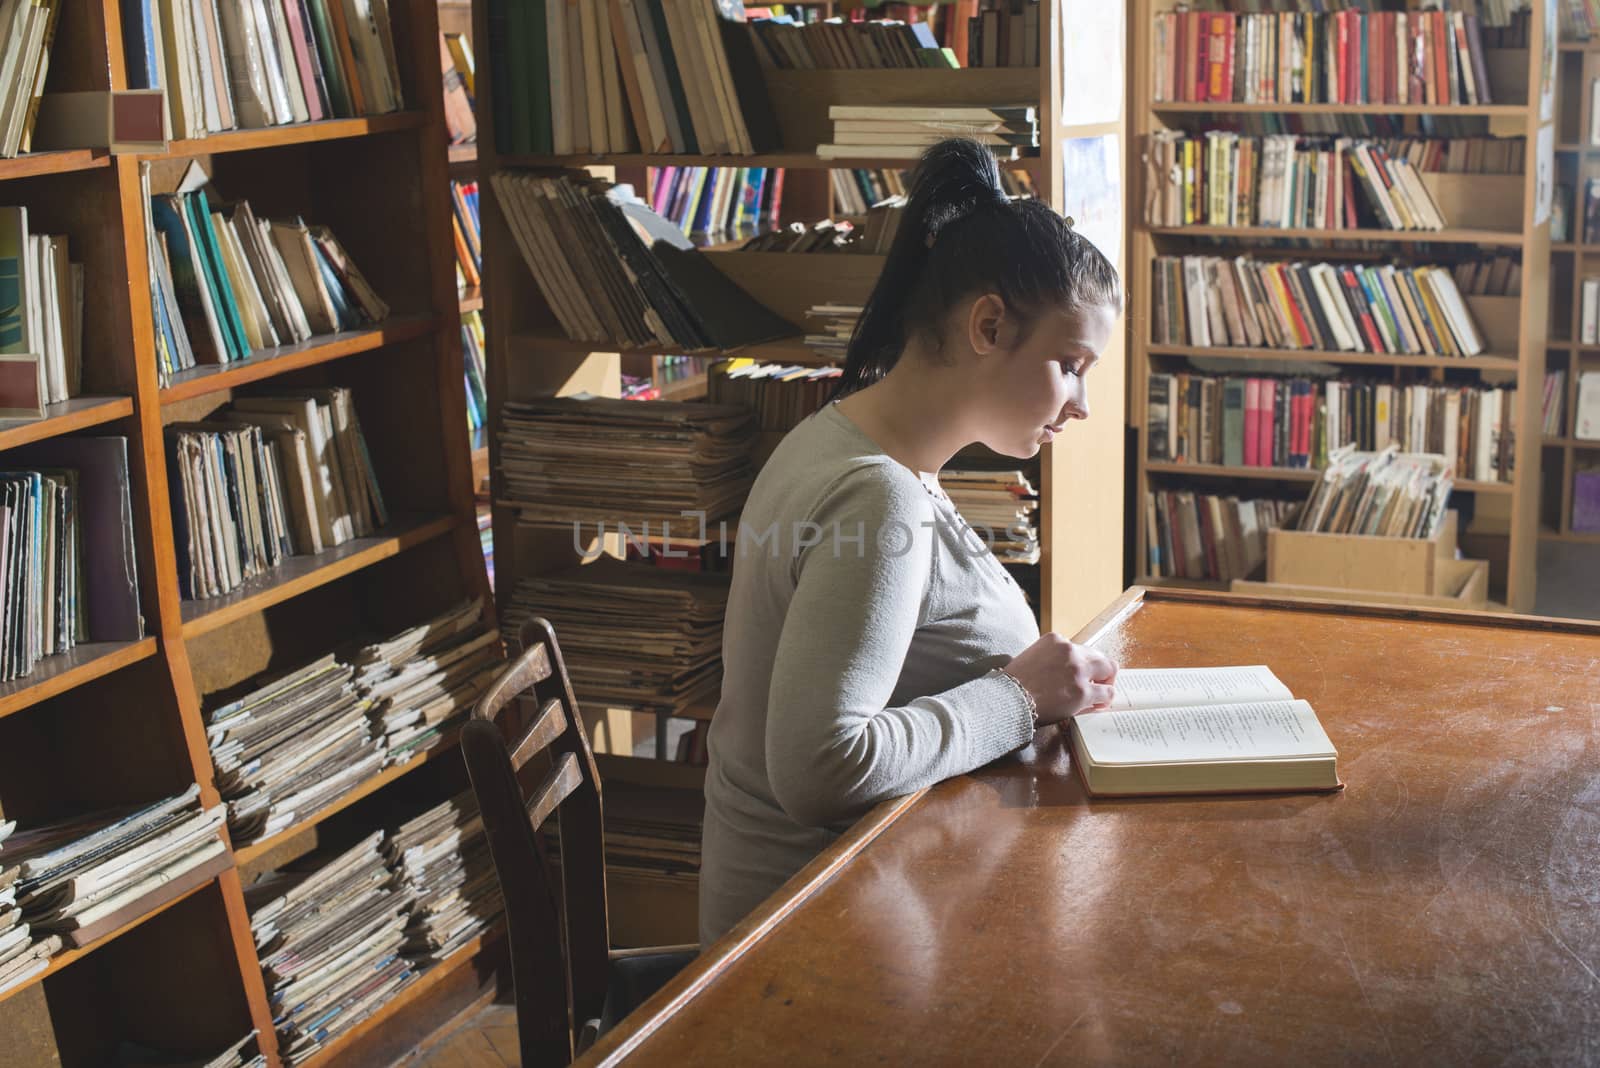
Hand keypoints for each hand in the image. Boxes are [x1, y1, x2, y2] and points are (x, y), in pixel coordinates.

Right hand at [1001, 633, 1117, 725]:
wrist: (1007, 700)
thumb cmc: (1013, 684)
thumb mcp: (1031, 657)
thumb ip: (1051, 658)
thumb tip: (1064, 672)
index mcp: (1055, 640)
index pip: (1081, 649)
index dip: (1084, 663)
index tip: (1083, 673)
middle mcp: (1070, 651)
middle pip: (1099, 656)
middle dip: (1101, 670)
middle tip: (1099, 682)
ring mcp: (1078, 671)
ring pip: (1109, 671)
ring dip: (1106, 683)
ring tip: (1101, 694)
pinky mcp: (1083, 691)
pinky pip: (1106, 693)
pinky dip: (1105, 699)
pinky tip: (1098, 705)